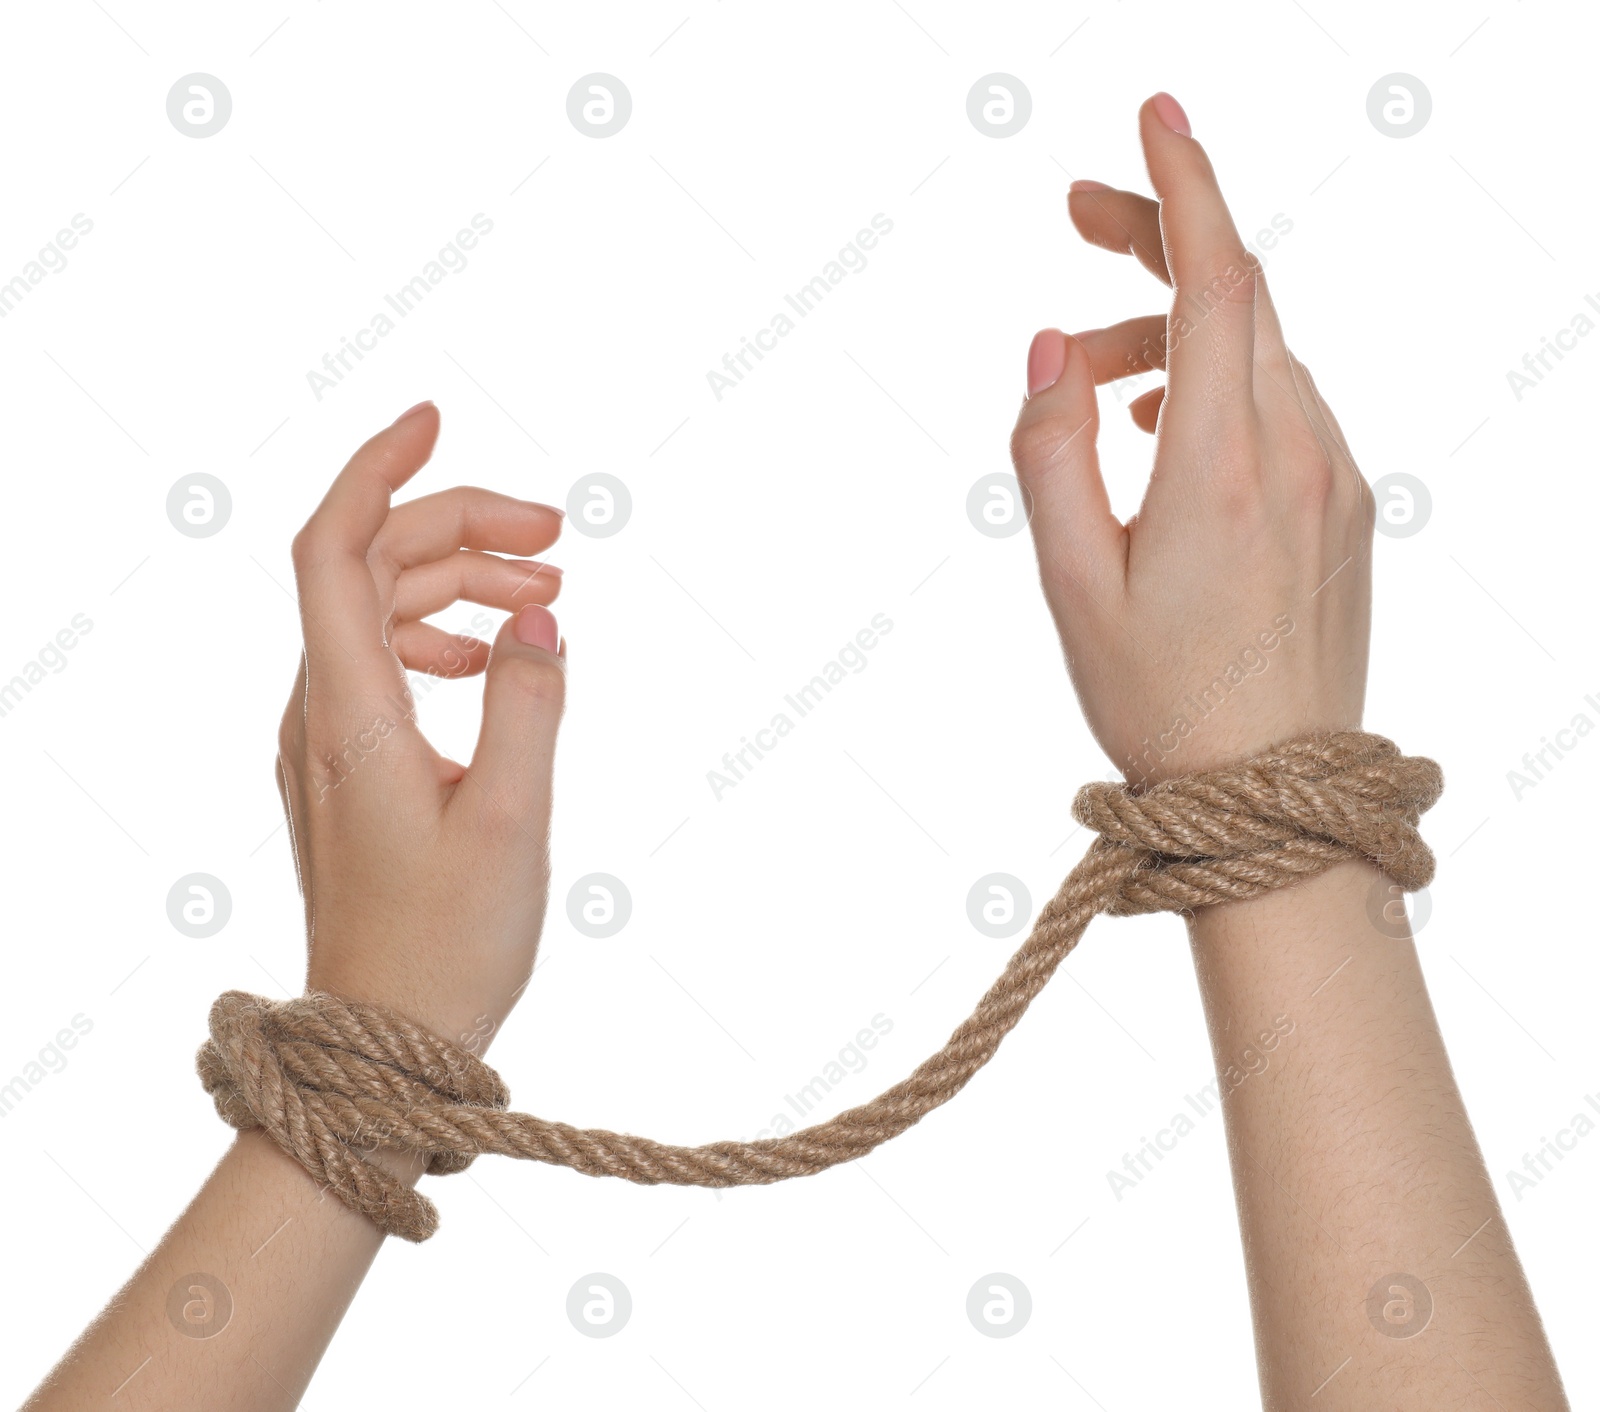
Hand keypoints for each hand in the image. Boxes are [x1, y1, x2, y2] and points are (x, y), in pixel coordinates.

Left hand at [275, 402, 566, 1051]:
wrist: (384, 1039)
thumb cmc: (449, 944)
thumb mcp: (515, 818)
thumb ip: (531, 702)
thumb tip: (539, 615)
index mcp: (350, 713)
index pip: (335, 549)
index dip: (378, 470)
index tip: (436, 420)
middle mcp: (320, 713)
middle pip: (369, 568)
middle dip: (459, 530)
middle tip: (557, 539)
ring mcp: (327, 742)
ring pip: (379, 614)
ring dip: (459, 583)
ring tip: (548, 593)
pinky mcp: (350, 769)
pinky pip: (384, 665)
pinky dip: (443, 636)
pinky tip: (496, 657)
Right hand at [1010, 93, 1375, 785]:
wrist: (1273, 797)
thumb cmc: (1159, 702)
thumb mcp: (1071, 585)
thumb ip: (1052, 455)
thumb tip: (1048, 350)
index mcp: (1224, 466)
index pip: (1217, 281)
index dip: (1184, 186)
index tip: (1155, 114)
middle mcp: (1299, 452)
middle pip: (1239, 295)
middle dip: (1160, 237)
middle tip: (1075, 216)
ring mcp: (1336, 477)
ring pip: (1255, 352)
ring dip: (1171, 337)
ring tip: (1092, 391)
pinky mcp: (1346, 506)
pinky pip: (1284, 404)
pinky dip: (1216, 385)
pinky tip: (1160, 434)